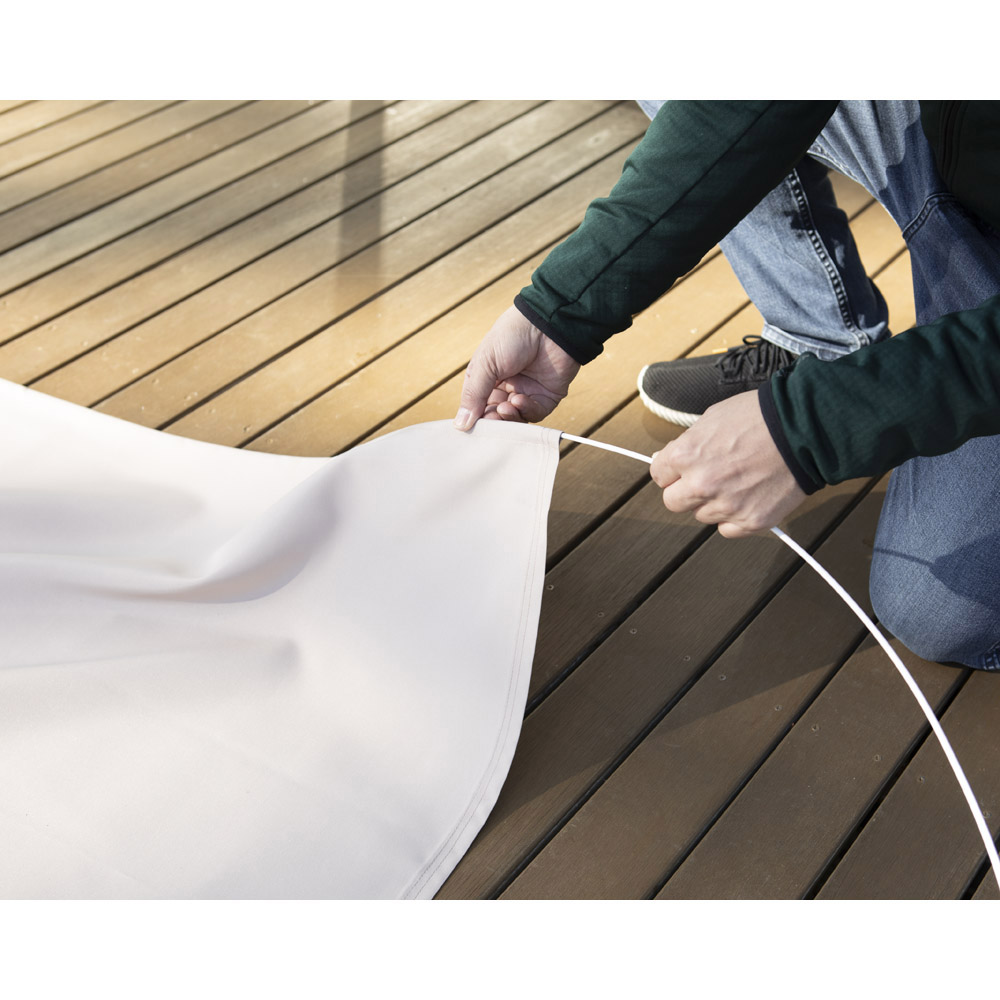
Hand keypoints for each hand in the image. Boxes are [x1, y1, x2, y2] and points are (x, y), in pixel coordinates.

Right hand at [454, 305, 579, 429]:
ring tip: (505, 407)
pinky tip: (520, 399)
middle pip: (496, 416)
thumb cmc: (512, 335)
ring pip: (515, 419)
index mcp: (487, 378)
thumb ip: (474, 395)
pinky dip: (526, 411)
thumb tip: (460, 425)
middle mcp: (506, 387)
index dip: (474, 418)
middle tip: (491, 418)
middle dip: (492, 421)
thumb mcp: (485, 363)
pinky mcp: (546, 396)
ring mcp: (526, 392)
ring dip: (509, 418)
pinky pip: (534, 414)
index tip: (470, 427)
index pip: (477, 407)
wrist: (548, 323)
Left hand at [650, 391, 806, 537]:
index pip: (658, 475)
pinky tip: (748, 497)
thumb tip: (667, 459)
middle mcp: (701, 484)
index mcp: (686, 456)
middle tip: (706, 479)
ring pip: (702, 516)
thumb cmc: (760, 417)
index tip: (681, 470)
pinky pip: (727, 530)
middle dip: (685, 491)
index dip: (671, 471)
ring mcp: (726, 506)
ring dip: (713, 503)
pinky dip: (734, 518)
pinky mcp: (750, 521)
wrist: (804, 429)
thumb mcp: (712, 418)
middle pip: (673, 502)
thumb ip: (687, 443)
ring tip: (736, 482)